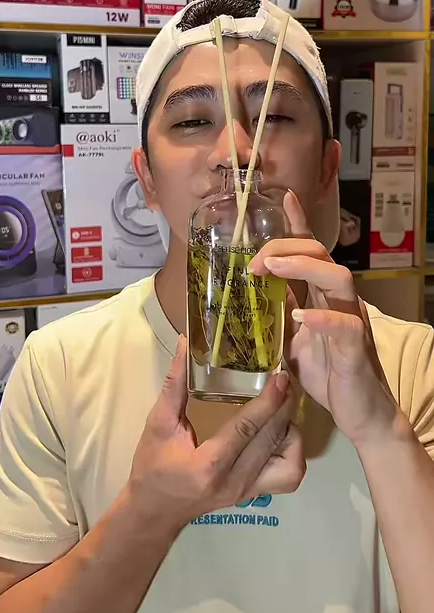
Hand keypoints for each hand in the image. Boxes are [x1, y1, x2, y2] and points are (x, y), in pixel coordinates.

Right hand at [127, 336, 304, 531]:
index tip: (280, 377)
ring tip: (281, 410)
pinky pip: (288, 476)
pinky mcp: (255, 494)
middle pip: (272, 441)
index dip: (267, 402)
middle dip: (284, 407)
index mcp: (209, 465)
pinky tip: (279, 434)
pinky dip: (292, 452)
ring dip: (291, 432)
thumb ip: (175, 384)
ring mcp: (249, 492)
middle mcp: (235, 482)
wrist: (155, 510)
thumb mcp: (158, 424)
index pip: (246, 430)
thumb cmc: (153, 466)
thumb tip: (184, 343)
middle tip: (286, 381)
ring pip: (290, 463)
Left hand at [248, 191, 401, 449]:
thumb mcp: (292, 339)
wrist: (361, 415)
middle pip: (321, 254)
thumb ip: (279, 315)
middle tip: (254, 262)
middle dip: (285, 248)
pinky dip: (323, 318)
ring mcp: (350, 321)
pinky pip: (345, 326)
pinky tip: (302, 316)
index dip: (298, 223)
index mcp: (322, 295)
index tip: (283, 198)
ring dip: (303, 268)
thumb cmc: (327, 373)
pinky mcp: (356, 349)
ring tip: (272, 269)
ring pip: (338, 278)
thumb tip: (250, 295)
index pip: (311, 251)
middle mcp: (338, 300)